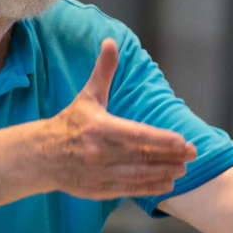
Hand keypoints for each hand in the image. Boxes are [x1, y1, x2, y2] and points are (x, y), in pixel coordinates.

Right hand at [45, 38, 196, 198]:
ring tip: (182, 170)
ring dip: (164, 173)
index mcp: (99, 128)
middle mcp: (99, 153)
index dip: (163, 140)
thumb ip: (103, 72)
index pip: (139, 136)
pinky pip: (129, 190)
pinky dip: (149, 188)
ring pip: (138, 176)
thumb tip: (110, 42)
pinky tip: (165, 183)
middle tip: (191, 155)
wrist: (41, 156)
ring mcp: (99, 173)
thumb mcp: (87, 96)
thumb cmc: (70, 123)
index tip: (184, 141)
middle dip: (170, 157)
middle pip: (142, 157)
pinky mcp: (98, 189)